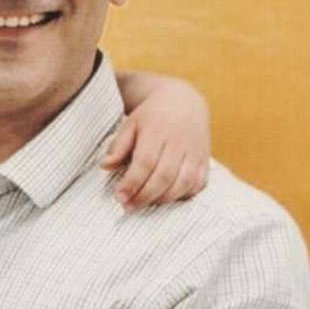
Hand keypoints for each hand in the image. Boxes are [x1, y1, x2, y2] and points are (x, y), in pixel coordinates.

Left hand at [102, 78, 209, 211]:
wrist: (183, 102)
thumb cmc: (151, 116)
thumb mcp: (130, 125)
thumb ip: (118, 146)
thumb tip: (104, 166)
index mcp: (157, 131)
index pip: (145, 162)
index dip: (132, 182)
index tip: (119, 196)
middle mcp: (179, 142)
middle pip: (164, 176)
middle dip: (145, 196)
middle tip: (128, 206)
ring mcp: (195, 151)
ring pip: (183, 182)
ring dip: (163, 199)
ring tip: (144, 203)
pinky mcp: (205, 159)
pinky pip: (198, 183)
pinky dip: (184, 195)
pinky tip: (166, 198)